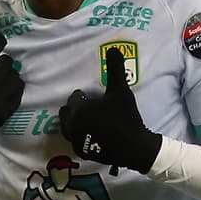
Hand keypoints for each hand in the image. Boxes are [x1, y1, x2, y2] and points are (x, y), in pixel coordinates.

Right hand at [0, 34, 24, 162]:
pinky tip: (11, 86)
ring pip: (15, 77)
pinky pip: (19, 93)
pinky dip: (17, 87)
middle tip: (0, 61)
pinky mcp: (6, 112)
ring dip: (11, 73)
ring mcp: (0, 100)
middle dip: (4, 60)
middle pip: (7, 63)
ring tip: (6, 75)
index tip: (2, 38)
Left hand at [58, 47, 161, 173]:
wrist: (133, 147)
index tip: (89, 96)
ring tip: (90, 120)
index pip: (74, 98)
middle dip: (75, 109)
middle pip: (67, 113)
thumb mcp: (121, 91)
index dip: (82, 96)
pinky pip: (76, 141)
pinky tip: (94, 134)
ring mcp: (77, 141)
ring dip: (75, 122)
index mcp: (79, 110)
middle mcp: (73, 125)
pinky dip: (81, 136)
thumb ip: (115, 69)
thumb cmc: (125, 116)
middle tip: (89, 107)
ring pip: (69, 128)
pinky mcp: (83, 152)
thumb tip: (114, 48)